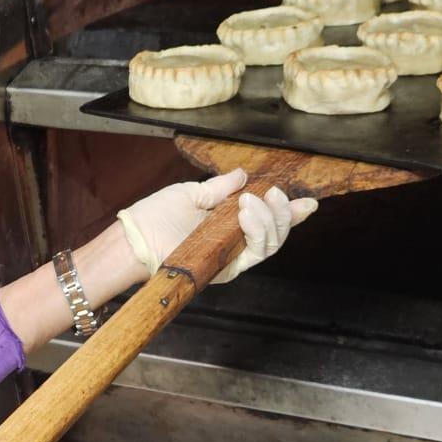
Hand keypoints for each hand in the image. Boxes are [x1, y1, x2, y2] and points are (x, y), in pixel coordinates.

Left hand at [118, 169, 314, 284]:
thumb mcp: (192, 193)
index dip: (290, 213)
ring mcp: (232, 256)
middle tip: (274, 193)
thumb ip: (221, 187)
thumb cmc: (154, 218)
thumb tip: (244, 174)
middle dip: (283, 212)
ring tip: (253, 201)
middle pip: (276, 233)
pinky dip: (258, 230)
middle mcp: (234, 243)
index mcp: (227, 224)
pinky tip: (248, 212)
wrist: (134, 240)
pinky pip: (256, 253)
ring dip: (270, 218)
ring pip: (271, 244)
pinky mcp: (227, 267)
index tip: (308, 202)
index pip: (266, 220)